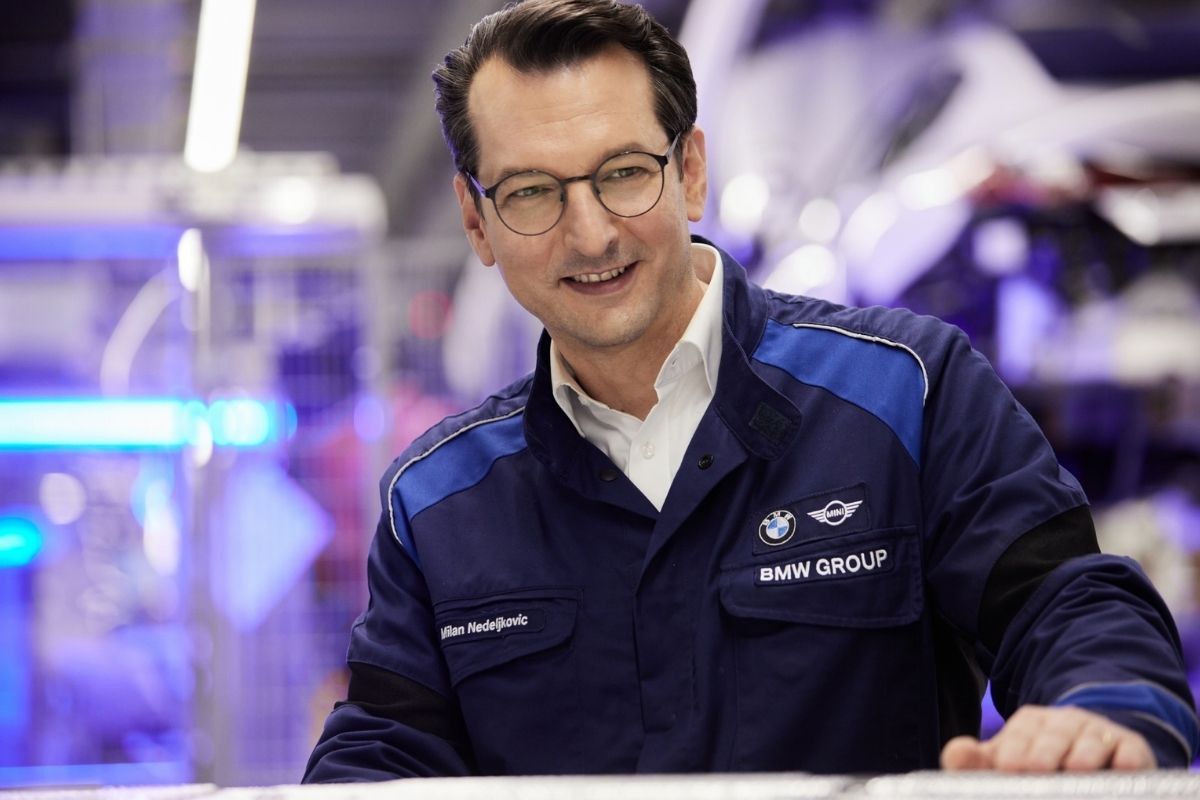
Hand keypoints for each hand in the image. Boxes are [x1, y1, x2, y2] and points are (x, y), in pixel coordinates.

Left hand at [941, 705, 1155, 771]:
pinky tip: (1122, 769)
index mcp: (1032, 722)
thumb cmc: (1041, 761)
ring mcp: (1100, 734)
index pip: (1021, 733)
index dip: (1014, 749)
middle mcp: (1066, 722)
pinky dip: (1127, 760)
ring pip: (1092, 740)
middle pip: (1055, 734)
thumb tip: (953, 754)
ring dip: (1085, 754)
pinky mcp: (1131, 750)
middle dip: (1044, 751)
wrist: (1098, 753)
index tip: (1007, 766)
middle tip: (1034, 769)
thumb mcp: (1009, 758)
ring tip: (1075, 769)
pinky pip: (1130, 752)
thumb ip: (978, 761)